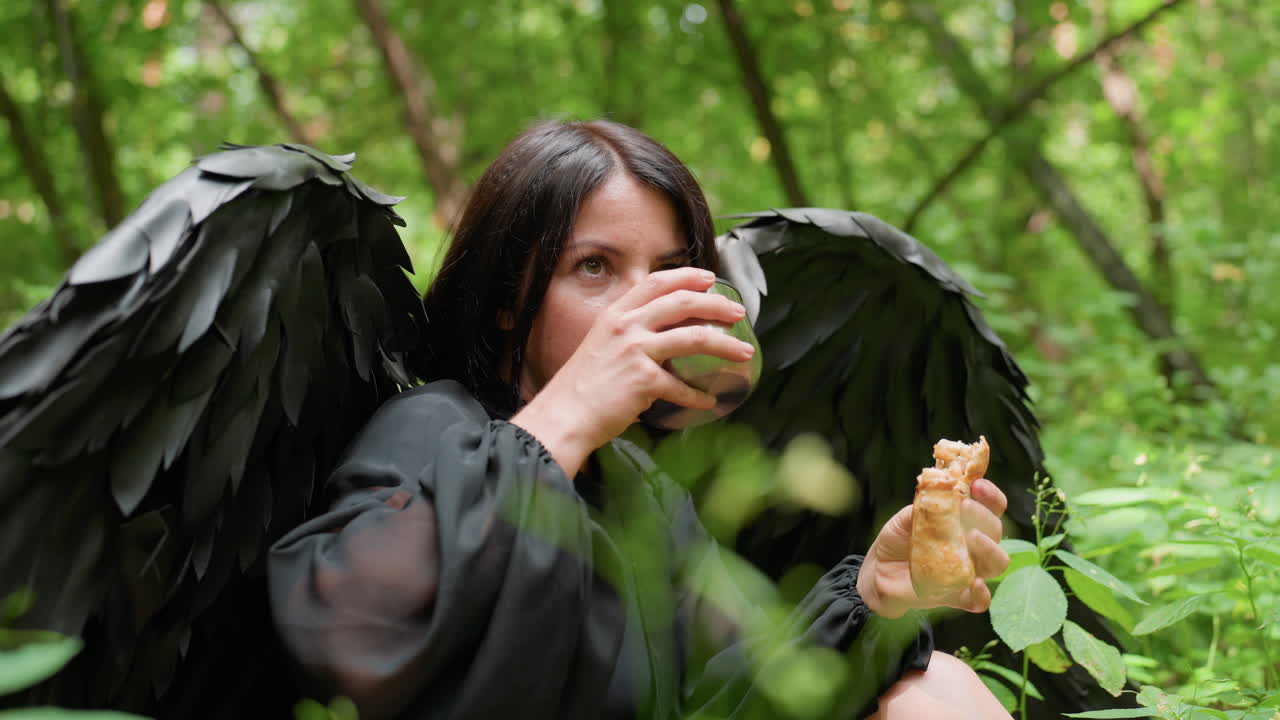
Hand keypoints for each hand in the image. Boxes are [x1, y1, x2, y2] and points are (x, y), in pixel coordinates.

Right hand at [512, 267, 753, 475]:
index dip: (687, 276)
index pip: (655, 282)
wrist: (564, 416)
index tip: (710, 279)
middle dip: (717, 304)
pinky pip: (682, 386)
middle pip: (682, 302)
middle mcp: (625, 326)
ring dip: (726, 345)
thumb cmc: (582, 387)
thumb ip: (628, 334)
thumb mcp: (601, 345)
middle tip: (738, 312)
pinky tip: (709, 402)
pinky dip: (698, 396)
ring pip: (694, 337)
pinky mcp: (643, 380)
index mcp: (614, 314)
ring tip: (745, 352)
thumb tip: (662, 335)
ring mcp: (635, 351)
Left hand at [856, 479, 1009, 618]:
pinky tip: (974, 584)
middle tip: (965, 506)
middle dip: (984, 516)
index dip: (990, 495)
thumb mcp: (903, 519)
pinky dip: (982, 594)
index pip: (991, 506)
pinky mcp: (958, 596)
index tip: (978, 484)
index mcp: (966, 522)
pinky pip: (980, 601)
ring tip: (971, 537)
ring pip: (997, 563)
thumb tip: (934, 494)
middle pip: (996, 531)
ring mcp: (969, 571)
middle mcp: (974, 546)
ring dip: (989, 549)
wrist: (879, 571)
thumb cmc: (897, 539)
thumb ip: (921, 508)